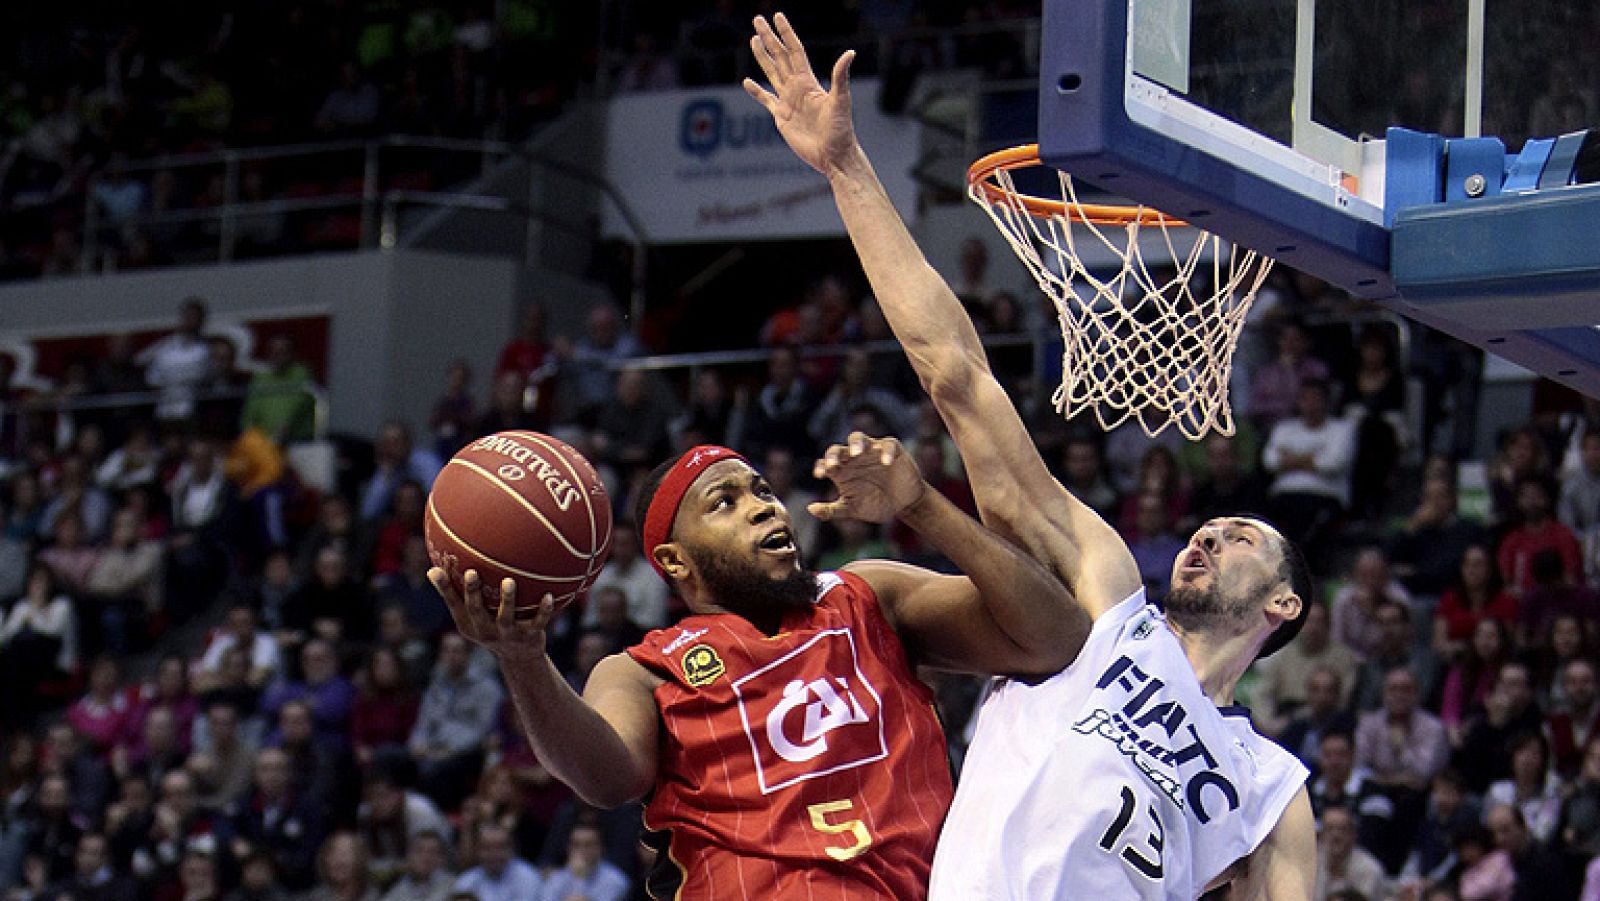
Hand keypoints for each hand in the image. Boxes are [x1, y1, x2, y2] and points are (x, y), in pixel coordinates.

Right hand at [427, 568, 555, 659]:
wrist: (519, 655)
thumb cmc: (491, 624)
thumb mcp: (471, 614)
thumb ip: (457, 593)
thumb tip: (432, 568)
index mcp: (469, 623)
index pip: (453, 604)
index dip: (445, 589)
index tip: (437, 571)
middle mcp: (486, 630)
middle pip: (476, 612)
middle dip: (473, 593)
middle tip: (472, 572)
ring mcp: (508, 635)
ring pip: (506, 618)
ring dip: (507, 601)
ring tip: (509, 581)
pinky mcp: (529, 637)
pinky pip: (538, 622)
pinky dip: (544, 610)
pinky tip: (549, 595)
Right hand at [743, 13, 858, 177]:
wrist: (833, 156)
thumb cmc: (841, 131)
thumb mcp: (841, 101)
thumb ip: (840, 77)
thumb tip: (850, 53)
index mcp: (808, 82)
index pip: (794, 51)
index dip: (786, 33)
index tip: (777, 16)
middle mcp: (797, 88)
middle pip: (779, 57)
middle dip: (769, 38)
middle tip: (758, 19)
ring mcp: (788, 101)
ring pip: (772, 73)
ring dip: (762, 57)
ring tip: (753, 40)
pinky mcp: (781, 117)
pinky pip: (766, 100)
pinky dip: (756, 91)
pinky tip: (747, 82)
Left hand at [810, 433, 926, 523]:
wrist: (903, 506)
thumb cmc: (875, 505)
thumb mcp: (852, 509)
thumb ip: (832, 510)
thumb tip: (810, 509)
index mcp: (842, 471)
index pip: (826, 463)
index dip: (821, 466)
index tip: (819, 474)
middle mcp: (854, 459)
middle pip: (839, 449)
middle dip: (834, 454)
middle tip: (833, 464)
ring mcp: (872, 452)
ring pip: (859, 438)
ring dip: (856, 443)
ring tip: (856, 452)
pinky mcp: (892, 450)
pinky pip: (888, 444)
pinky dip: (886, 451)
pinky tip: (886, 463)